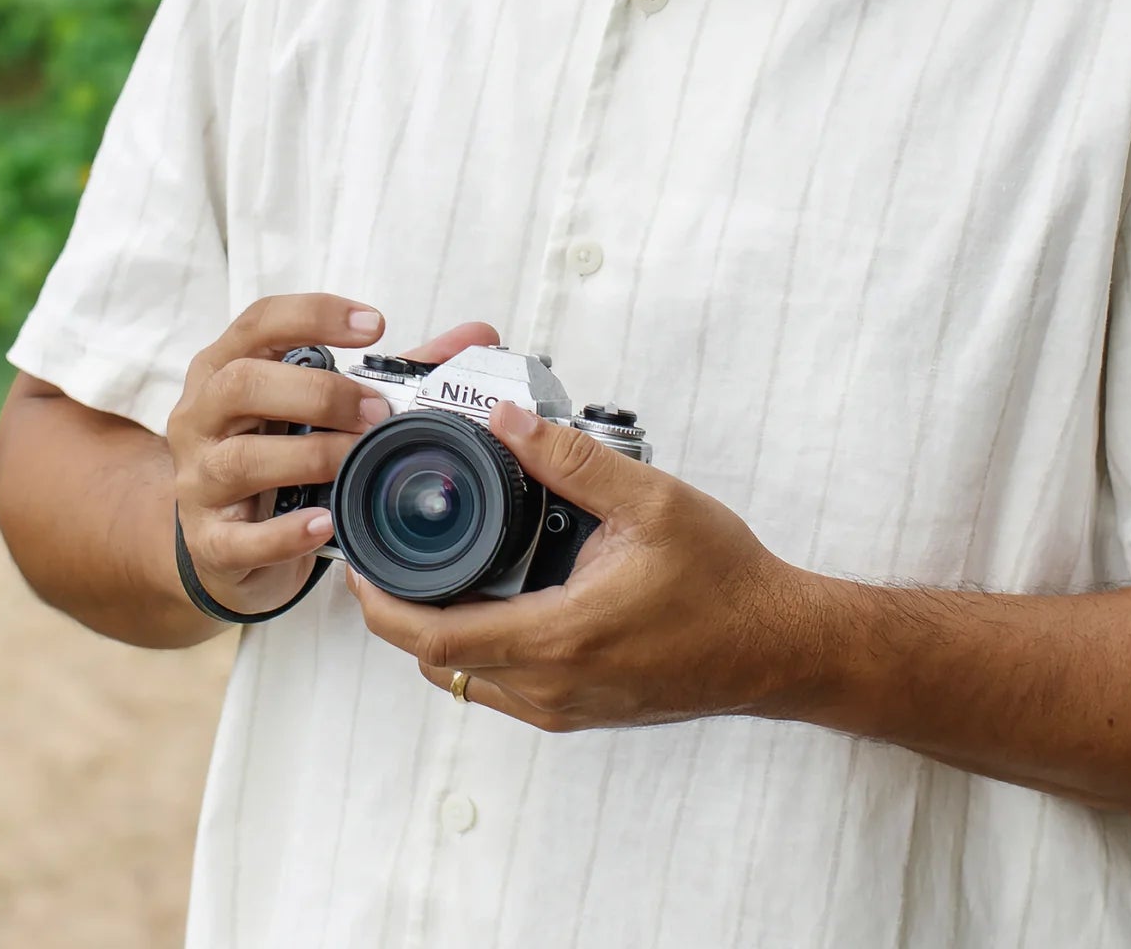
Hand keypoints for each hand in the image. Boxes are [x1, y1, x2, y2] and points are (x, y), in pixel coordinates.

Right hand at [167, 295, 498, 617]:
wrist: (223, 542)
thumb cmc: (282, 453)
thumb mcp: (324, 407)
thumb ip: (397, 371)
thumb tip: (476, 337)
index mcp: (227, 367)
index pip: (260, 322)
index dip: (315, 315)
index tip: (375, 325)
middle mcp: (200, 417)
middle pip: (241, 383)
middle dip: (318, 392)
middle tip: (378, 411)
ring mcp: (197, 480)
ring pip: (239, 459)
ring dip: (312, 456)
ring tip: (360, 460)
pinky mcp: (207, 542)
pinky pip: (238, 539)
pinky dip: (285, 533)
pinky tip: (327, 523)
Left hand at [346, 399, 823, 730]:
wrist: (774, 643)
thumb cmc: (723, 580)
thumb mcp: (650, 500)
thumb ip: (572, 459)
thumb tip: (508, 420)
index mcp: (558, 638)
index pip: (432, 636)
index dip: (380, 602)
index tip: (356, 563)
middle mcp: (549, 687)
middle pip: (436, 658)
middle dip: (400, 608)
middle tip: (389, 552)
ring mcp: (562, 708)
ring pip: (466, 675)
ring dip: (440, 627)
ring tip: (439, 564)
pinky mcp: (578, 711)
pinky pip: (502, 683)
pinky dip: (479, 641)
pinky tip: (499, 591)